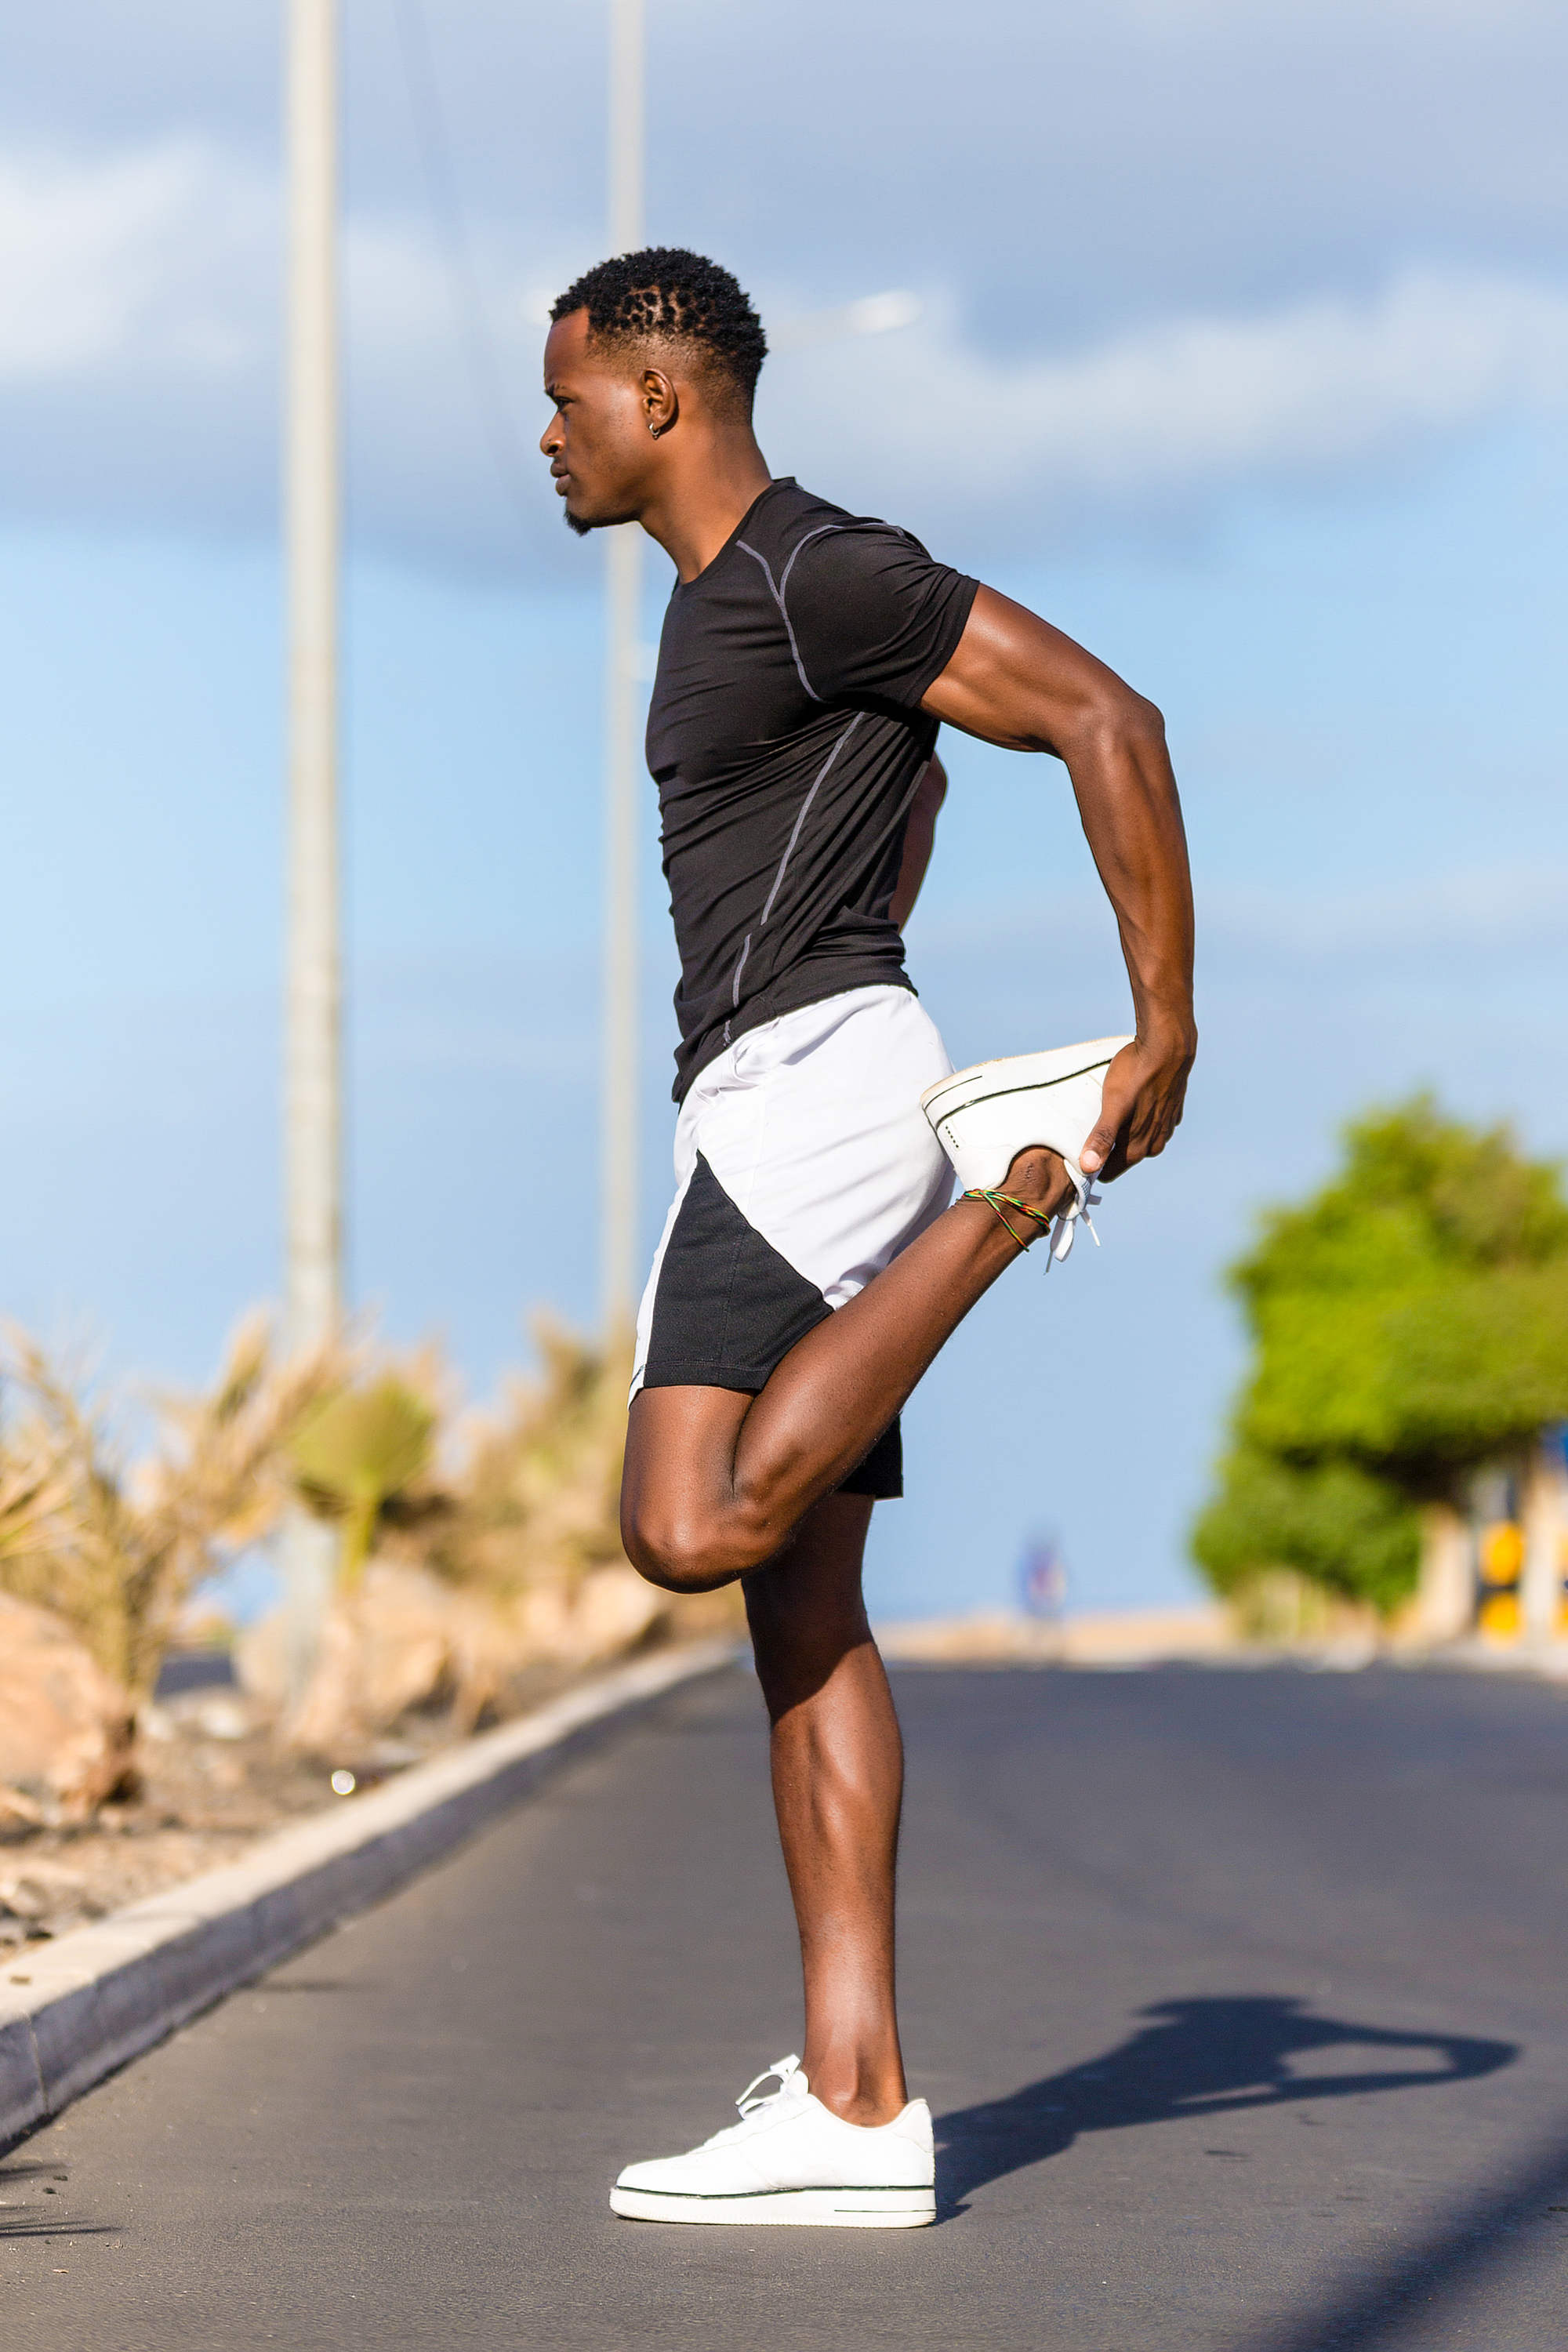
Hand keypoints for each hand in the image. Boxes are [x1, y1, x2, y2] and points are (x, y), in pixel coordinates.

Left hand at [1078, 1027, 1194, 1179]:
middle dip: (1107, 1150)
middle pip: (1123, 1157)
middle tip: (1088, 1131)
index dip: (1092, 1164)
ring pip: (1138, 1141)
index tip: (1078, 1152)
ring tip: (1108, 1117)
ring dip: (1123, 1134)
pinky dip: (1140, 1120)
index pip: (1109, 1171)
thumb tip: (1088, 1168)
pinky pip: (1151, 1124)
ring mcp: (1166, 1127)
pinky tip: (1132, 1106)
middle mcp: (1155, 1142)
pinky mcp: (1171, 1111)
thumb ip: (1102, 1138)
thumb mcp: (1114, 1105)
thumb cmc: (1137, 1073)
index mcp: (1139, 1146)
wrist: (1169, 1046)